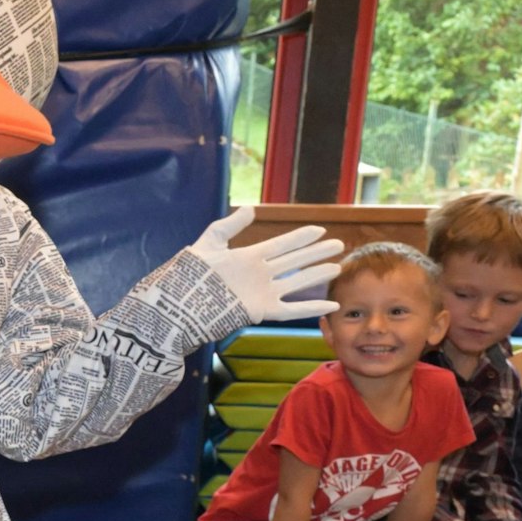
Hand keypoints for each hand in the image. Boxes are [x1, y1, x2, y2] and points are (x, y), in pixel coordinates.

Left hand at [187, 206, 342, 322]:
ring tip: (338, 266)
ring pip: (297, 282)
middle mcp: (260, 274)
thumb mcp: (210, 243)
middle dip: (316, 253)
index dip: (300, 237)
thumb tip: (250, 209)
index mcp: (249, 257)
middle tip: (339, 244)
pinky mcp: (262, 311)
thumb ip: (229, 225)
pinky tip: (330, 306)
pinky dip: (311, 308)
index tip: (320, 229)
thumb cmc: (191, 273)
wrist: (182, 302)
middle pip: (295, 260)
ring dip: (317, 275)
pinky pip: (291, 310)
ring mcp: (263, 293)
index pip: (281, 244)